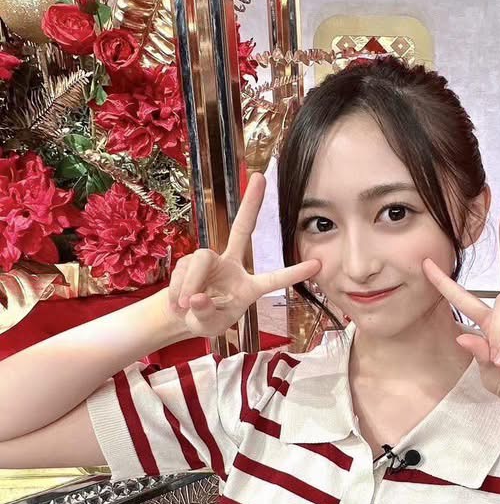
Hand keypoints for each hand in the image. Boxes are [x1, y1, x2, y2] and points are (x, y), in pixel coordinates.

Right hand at [166, 171, 319, 338]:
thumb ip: (205, 314)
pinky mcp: (192, 259)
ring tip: (185, 305)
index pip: (274, 279)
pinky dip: (177, 288)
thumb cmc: (206, 319)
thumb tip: (196, 297)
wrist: (182, 314)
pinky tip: (178, 302)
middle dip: (250, 203)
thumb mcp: (208, 326)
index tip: (317, 264)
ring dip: (189, 283)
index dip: (294, 273)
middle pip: (242, 228)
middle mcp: (233, 266)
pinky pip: (182, 269)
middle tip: (260, 177)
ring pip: (199, 259)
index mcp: (249, 288)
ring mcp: (212, 260)